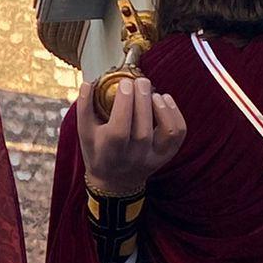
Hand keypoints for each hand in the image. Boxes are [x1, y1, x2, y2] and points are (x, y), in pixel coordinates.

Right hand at [76, 77, 184, 197]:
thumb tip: (88, 82)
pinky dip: (175, 113)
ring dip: (162, 108)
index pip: (119, 129)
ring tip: (153, 92)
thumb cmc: (97, 151)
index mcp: (110, 152)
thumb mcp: (84, 132)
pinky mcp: (167, 155)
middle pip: (143, 129)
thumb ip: (84, 107)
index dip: (123, 104)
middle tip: (140, 81)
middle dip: (143, 100)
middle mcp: (134, 157)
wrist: (115, 181)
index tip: (124, 83)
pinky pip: (179, 134)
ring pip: (167, 132)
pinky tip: (164, 99)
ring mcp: (153, 157)